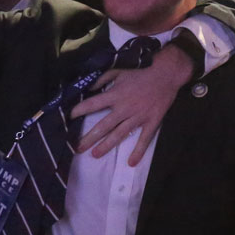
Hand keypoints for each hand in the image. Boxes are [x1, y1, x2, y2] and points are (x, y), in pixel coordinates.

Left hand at [71, 45, 190, 164]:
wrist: (166, 76)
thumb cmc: (140, 74)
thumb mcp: (119, 72)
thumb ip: (103, 79)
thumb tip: (90, 88)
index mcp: (115, 95)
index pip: (93, 104)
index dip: (80, 111)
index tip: (69, 118)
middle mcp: (124, 108)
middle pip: (103, 125)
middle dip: (89, 138)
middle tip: (77, 148)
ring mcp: (137, 117)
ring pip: (119, 134)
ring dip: (106, 146)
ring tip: (95, 155)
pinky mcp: (151, 122)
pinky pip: (144, 139)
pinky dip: (138, 151)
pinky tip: (131, 163)